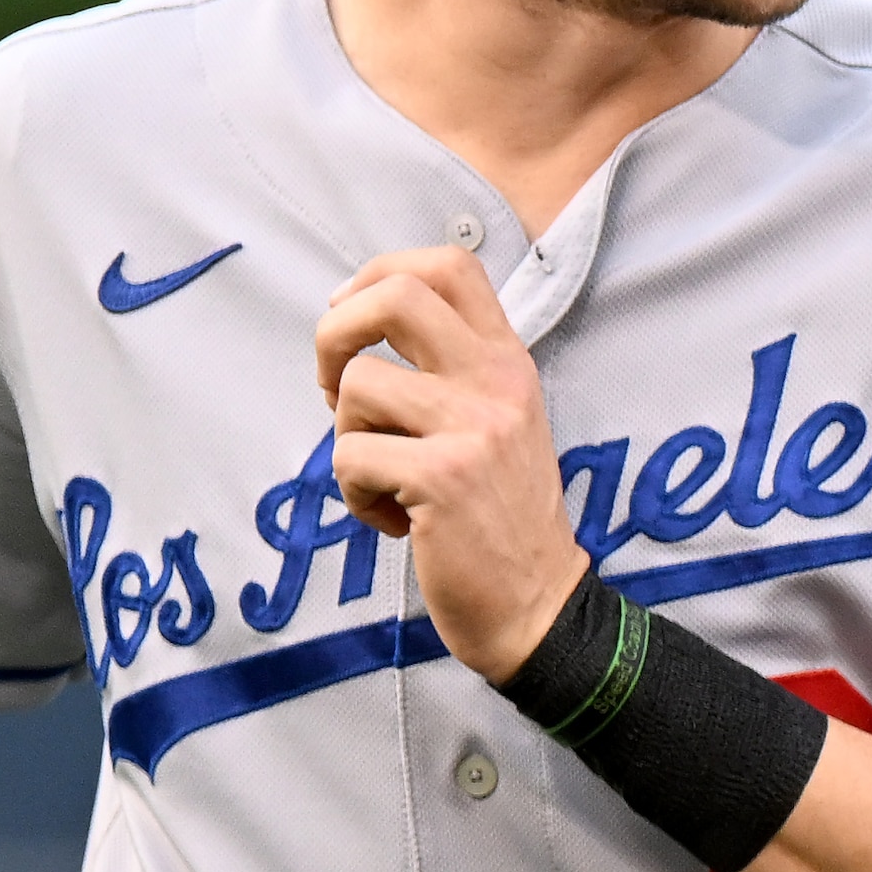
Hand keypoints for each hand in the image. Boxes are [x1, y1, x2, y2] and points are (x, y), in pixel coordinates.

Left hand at [318, 247, 589, 679]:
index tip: (355, 317)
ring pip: (356, 386)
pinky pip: (350, 458)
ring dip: (346, 437)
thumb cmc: (499, 517)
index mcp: (508, 361)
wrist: (538, 605)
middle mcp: (497, 382)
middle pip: (395, 296)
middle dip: (335, 331)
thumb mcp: (497, 423)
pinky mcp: (442, 478)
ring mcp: (473, 427)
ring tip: (382, 476)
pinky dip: (355, 495)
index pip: (449, 265)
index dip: (380, 273)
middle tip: (332, 382)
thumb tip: (356, 324)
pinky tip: (394, 519)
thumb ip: (450, 372)